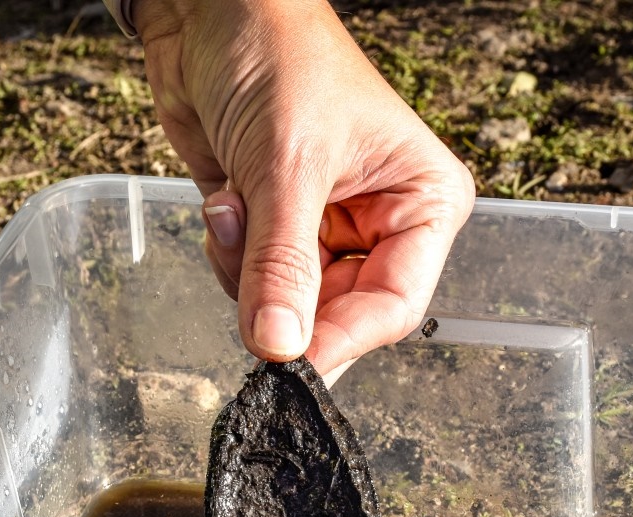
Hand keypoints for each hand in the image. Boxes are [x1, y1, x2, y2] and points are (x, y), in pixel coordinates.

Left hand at [137, 0, 473, 378]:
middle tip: (250, 255)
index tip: (292, 366)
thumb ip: (284, 265)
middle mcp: (382, 224)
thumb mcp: (288, 165)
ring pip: (287, 305)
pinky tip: (227, 197)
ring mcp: (325, 230)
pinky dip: (228, 251)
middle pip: (339, 315)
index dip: (342, 340)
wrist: (209, 9)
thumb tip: (282, 349)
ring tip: (239, 201)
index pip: (395, 305)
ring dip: (246, 266)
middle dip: (282, 292)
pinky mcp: (275, 228)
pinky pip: (249, 282)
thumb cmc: (277, 54)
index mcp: (422, 202)